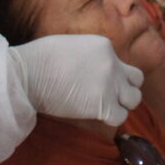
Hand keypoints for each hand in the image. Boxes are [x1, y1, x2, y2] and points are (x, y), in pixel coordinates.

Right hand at [9, 34, 144, 125]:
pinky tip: (96, 116)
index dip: (111, 76)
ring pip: (134, 99)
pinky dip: (111, 119)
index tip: (95, 83)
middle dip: (126, 88)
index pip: (120, 63)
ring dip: (122, 105)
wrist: (28, 74)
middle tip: (110, 96)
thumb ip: (88, 55)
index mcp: (104, 46)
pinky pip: (121, 116)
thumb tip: (91, 69)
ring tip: (104, 107)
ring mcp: (110, 84)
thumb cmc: (39, 60)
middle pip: (136, 79)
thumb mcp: (71, 46)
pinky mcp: (103, 104)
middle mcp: (112, 63)